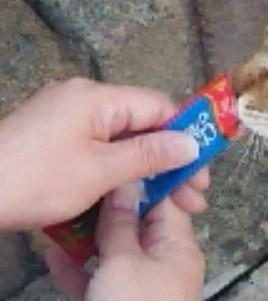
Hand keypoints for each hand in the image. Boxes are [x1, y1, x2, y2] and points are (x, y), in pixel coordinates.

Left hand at [0, 77, 207, 228]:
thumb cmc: (34, 181)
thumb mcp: (100, 172)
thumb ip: (149, 155)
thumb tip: (190, 143)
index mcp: (98, 97)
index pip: (158, 106)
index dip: (184, 136)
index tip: (200, 171)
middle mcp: (83, 97)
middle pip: (140, 124)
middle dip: (167, 160)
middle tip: (189, 198)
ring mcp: (65, 115)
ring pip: (118, 138)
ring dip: (142, 168)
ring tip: (163, 203)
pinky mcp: (53, 134)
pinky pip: (96, 145)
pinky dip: (115, 167)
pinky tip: (128, 194)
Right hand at [46, 187, 203, 300]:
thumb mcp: (123, 261)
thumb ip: (121, 222)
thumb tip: (125, 184)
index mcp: (178, 246)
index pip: (167, 199)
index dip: (143, 180)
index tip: (119, 164)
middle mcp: (168, 264)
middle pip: (140, 225)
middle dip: (110, 211)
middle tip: (84, 194)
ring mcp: (148, 289)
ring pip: (120, 253)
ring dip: (92, 241)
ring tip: (65, 224)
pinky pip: (106, 282)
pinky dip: (85, 272)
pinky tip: (57, 261)